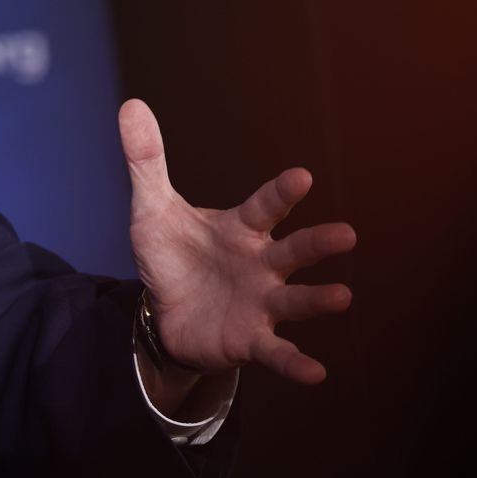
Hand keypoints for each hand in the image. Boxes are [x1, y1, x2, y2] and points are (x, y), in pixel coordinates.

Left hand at [120, 99, 355, 384]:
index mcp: (242, 228)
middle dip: (318, 243)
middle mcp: (262, 263)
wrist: (168, 313)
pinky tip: (316, 373)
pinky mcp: (252, 339)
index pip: (265, 206)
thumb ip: (147, 161)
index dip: (282, 193)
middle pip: (293, 251)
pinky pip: (276, 352)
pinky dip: (295, 363)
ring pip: (294, 300)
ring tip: (342, 296)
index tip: (302, 177)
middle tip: (346, 234)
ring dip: (318, 300)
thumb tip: (130, 104)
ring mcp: (261, 303)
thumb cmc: (174, 256)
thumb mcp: (152, 209)